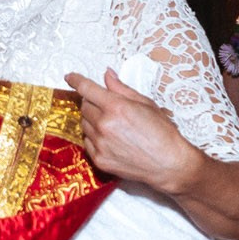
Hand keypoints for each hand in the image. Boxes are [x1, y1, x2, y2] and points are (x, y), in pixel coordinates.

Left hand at [65, 70, 197, 193]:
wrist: (168, 164)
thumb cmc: (162, 133)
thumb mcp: (145, 104)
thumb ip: (122, 89)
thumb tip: (107, 75)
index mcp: (116, 107)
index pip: (87, 89)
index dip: (76, 80)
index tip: (70, 77)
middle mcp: (104, 125)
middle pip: (84, 106)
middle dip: (92, 102)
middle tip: (107, 106)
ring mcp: (100, 144)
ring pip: (84, 124)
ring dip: (92, 120)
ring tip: (113, 125)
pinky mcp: (99, 159)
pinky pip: (87, 142)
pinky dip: (94, 137)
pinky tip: (110, 139)